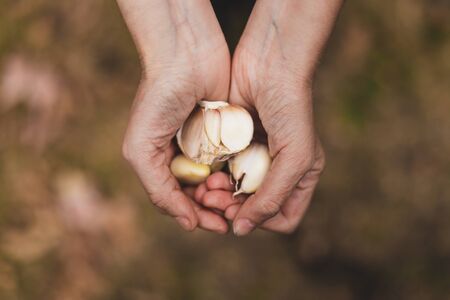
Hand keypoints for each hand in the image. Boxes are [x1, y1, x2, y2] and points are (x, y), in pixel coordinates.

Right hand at [118, 0, 229, 232]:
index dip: (195, 216)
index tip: (216, 224)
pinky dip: (237, 174)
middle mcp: (180, 155)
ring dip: (226, 194)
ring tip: (234, 195)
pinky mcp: (223, 131)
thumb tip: (186, 222)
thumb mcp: (142, 147)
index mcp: (157, 161)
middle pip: (198, 195)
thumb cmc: (159, 97)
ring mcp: (202, 144)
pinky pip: (232, 161)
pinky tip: (243, 180)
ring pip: (218, 181)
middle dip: (213, 207)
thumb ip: (157, 187)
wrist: (186, 54)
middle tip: (228, 214)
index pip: (176, 201)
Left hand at [195, 0, 341, 234]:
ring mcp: (253, 157)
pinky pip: (219, 170)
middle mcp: (276, 170)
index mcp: (299, 176)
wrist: (269, 64)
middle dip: (232, 208)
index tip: (238, 212)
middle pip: (251, 207)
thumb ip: (273, 196)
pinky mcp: (233, 144)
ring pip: (231, 192)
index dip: (260, 221)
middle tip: (213, 198)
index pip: (282, 218)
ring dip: (217, 195)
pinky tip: (203, 173)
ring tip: (206, 187)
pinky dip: (210, 176)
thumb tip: (242, 229)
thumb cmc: (291, 108)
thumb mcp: (295, 156)